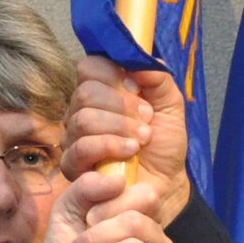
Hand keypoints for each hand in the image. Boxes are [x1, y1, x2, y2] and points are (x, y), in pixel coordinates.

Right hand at [63, 57, 192, 227]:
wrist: (166, 183)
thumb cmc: (163, 143)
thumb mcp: (170, 104)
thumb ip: (158, 77)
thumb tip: (138, 59)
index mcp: (100, 91)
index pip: (89, 67)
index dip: (113, 74)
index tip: (140, 91)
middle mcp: (81, 111)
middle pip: (86, 93)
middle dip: (122, 106)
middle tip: (147, 121)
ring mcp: (74, 139)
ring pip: (83, 119)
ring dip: (118, 127)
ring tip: (142, 139)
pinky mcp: (72, 166)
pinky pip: (80, 148)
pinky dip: (109, 146)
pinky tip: (130, 152)